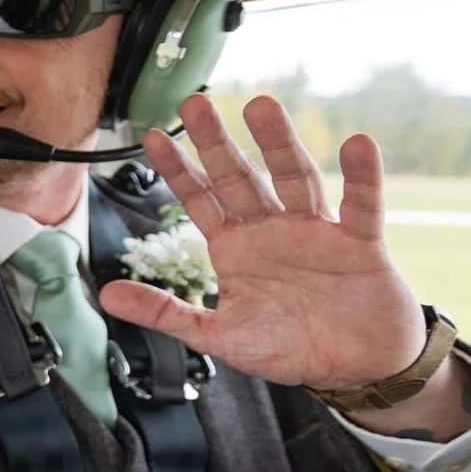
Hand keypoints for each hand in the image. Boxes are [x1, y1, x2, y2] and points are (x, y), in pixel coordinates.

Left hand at [100, 93, 429, 391]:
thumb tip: (107, 295)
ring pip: (296, 178)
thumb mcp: (218, 336)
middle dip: (216, 143)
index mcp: (237, 248)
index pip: (201, 199)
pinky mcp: (360, 243)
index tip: (150, 136)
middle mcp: (272, 230)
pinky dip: (363, 176)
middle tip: (194, 104)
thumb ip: (166, 313)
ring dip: (279, 143)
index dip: (178, 169)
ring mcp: (316, 231)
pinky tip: (358, 145)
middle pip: (240, 177)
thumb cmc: (290, 348)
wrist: (353, 367)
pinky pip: (362, 205)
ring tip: (261, 107)